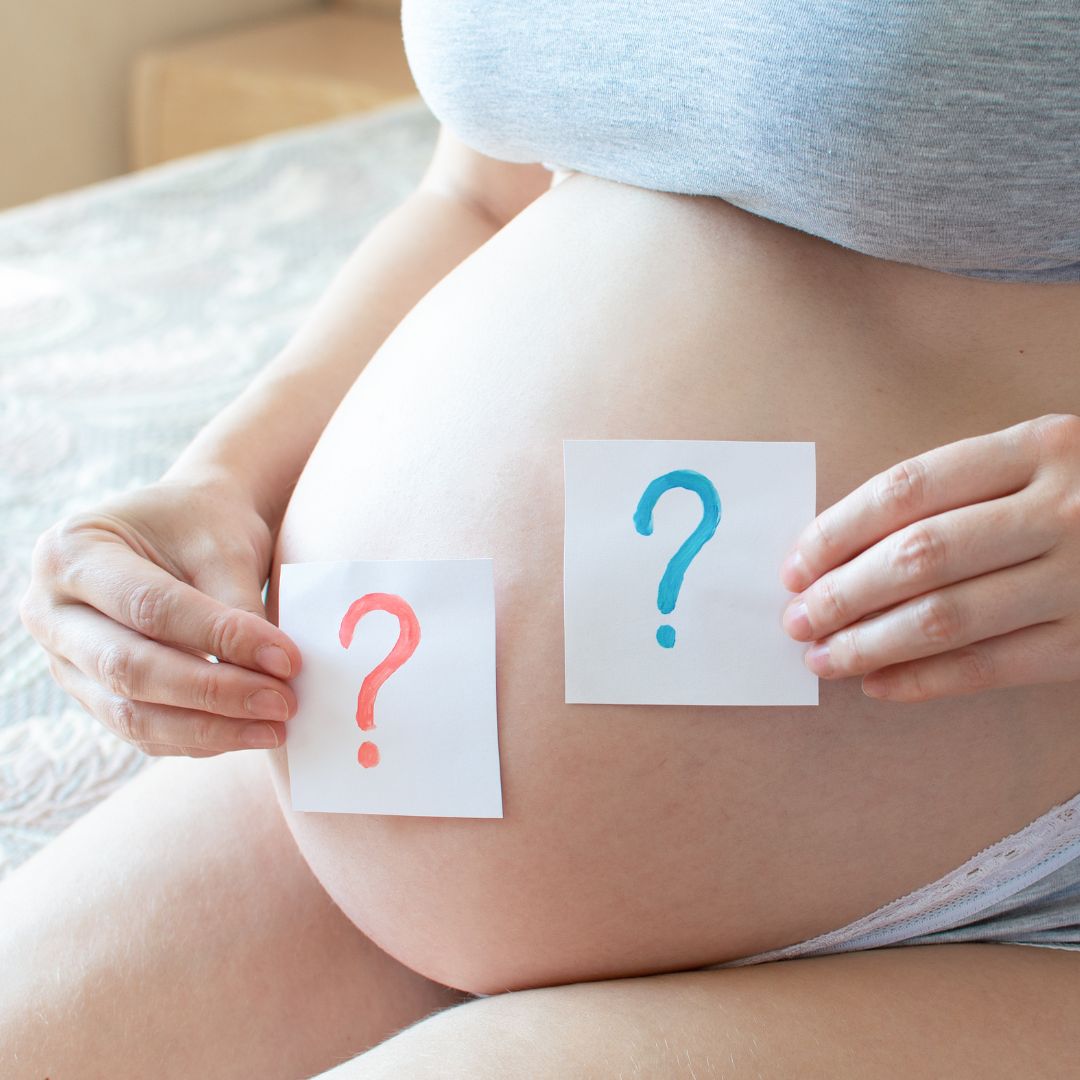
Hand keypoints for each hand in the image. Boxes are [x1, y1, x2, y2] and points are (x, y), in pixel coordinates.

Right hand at [19, 473, 301, 755]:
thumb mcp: (224, 550)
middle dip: (214, 694)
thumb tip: (274, 676)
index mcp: (72, 553)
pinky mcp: (90, 694)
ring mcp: (63, 659)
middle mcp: (51, 611)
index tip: (286, 658)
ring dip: (209, 729)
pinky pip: (141, 730)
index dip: (222, 638)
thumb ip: (239, 611)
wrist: (187, 526)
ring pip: (131, 714)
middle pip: (129, 669)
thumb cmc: (205, 526)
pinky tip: (248, 732)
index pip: (150, 608)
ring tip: (275, 728)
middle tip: (283, 703)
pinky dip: (197, 737)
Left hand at [779, 414, 1079, 700]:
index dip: (839, 529)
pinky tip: (878, 685)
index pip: (909, 489)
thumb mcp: (1050, 462)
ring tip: (822, 657)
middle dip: (842, 593)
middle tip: (797, 618)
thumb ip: (968, 491)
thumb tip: (849, 550)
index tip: (797, 563)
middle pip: (919, 555)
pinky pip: (990, 668)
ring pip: (947, 617)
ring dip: (869, 643)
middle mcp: (1063, 509)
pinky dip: (923, 682)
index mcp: (1041, 447)